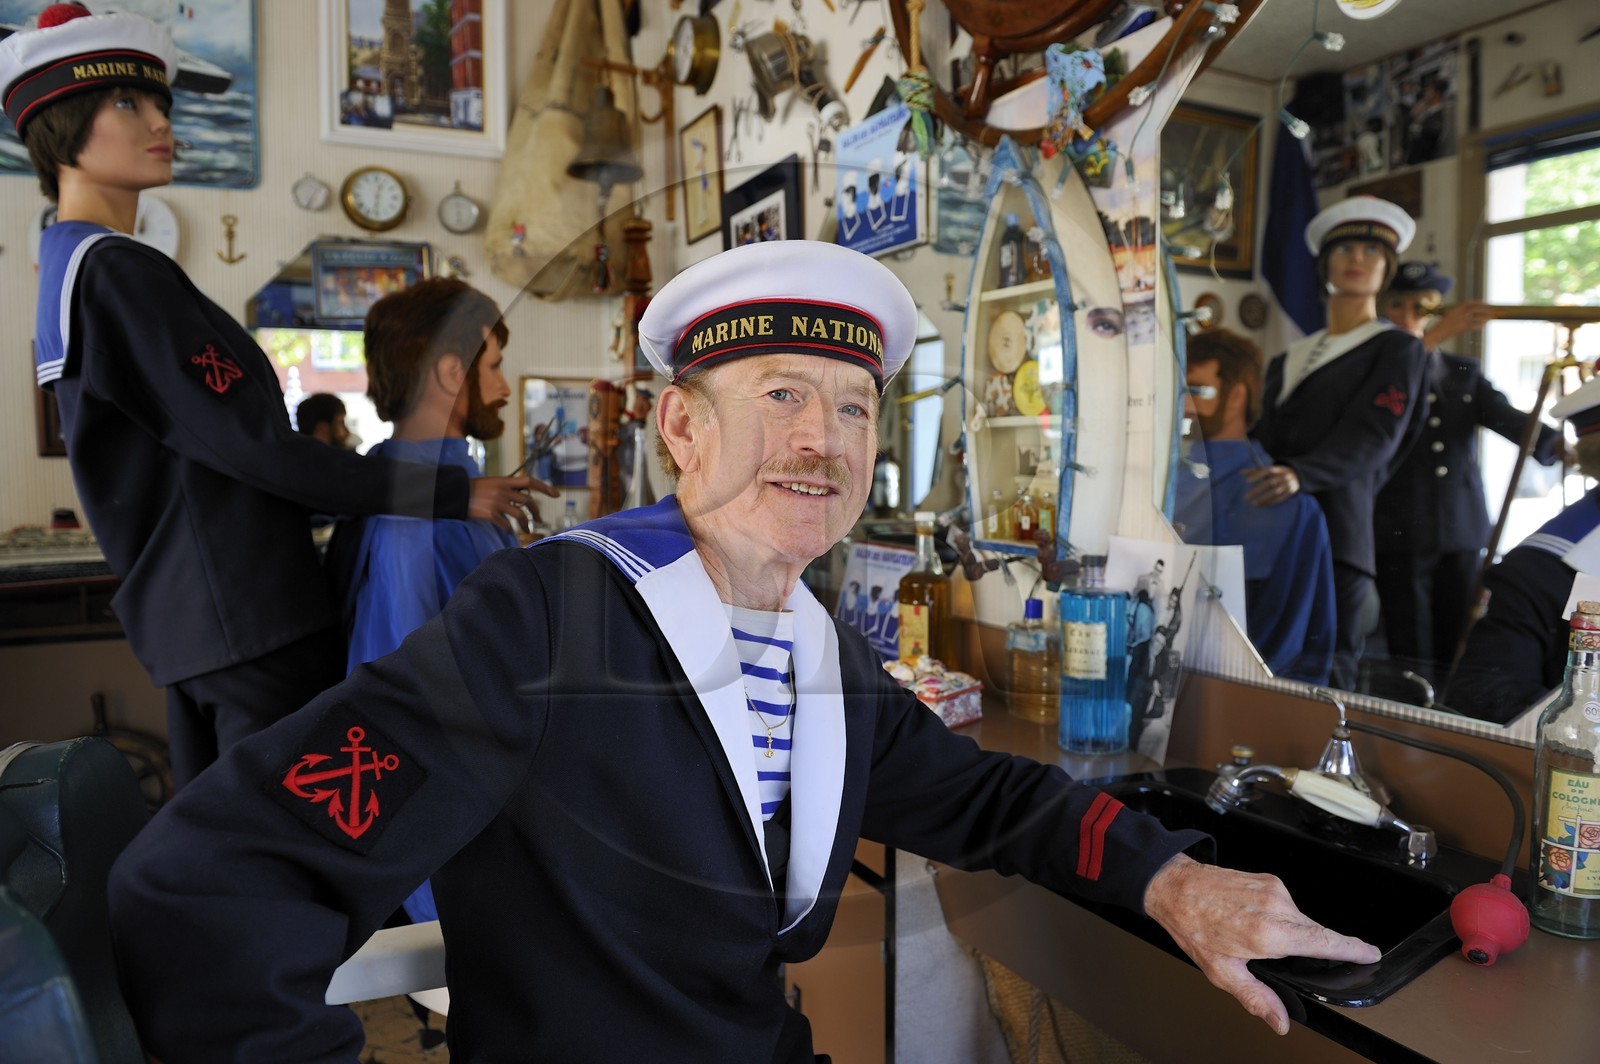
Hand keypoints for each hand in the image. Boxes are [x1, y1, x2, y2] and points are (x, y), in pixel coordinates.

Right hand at [470, 475, 557, 531]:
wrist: (455, 492)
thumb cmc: (474, 488)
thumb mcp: (492, 482)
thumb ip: (507, 487)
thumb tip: (523, 496)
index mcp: (504, 481)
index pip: (529, 481)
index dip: (545, 487)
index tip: (556, 494)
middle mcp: (503, 491)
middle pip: (528, 501)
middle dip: (536, 512)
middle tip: (539, 520)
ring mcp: (497, 502)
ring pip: (520, 515)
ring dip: (526, 524)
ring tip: (526, 529)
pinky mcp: (490, 514)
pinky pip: (505, 524)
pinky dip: (508, 529)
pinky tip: (508, 531)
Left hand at [1143, 855, 1380, 1034]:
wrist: (1175, 887)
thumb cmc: (1194, 926)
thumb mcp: (1222, 971)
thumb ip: (1256, 998)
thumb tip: (1280, 1021)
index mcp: (1268, 932)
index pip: (1324, 942)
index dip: (1352, 948)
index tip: (1371, 953)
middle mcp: (1276, 906)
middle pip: (1315, 933)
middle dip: (1309, 948)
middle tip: (1276, 955)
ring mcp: (1274, 889)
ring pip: (1300, 919)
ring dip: (1288, 932)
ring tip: (1253, 935)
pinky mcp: (1270, 878)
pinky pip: (1286, 904)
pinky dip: (1279, 916)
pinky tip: (1252, 920)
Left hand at [1242, 464, 1299, 506]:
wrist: (1297, 475)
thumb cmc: (1277, 473)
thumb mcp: (1269, 470)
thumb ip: (1255, 471)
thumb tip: (1241, 472)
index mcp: (1277, 469)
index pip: (1267, 471)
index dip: (1257, 475)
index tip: (1247, 481)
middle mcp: (1283, 476)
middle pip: (1269, 483)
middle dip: (1257, 490)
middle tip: (1246, 498)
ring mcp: (1287, 485)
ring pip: (1275, 492)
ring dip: (1263, 499)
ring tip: (1253, 504)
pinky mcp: (1290, 492)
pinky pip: (1280, 499)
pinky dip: (1270, 502)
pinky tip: (1262, 505)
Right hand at [1422, 299, 1493, 348]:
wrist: (1436, 334)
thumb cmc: (1443, 326)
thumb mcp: (1450, 315)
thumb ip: (1461, 312)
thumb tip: (1473, 312)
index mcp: (1456, 308)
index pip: (1470, 303)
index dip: (1479, 303)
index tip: (1485, 304)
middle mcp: (1459, 312)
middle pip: (1476, 309)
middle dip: (1486, 309)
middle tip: (1492, 310)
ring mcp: (1461, 320)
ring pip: (1477, 317)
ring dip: (1485, 317)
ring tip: (1490, 317)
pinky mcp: (1463, 327)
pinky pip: (1475, 325)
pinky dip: (1481, 324)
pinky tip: (1483, 324)